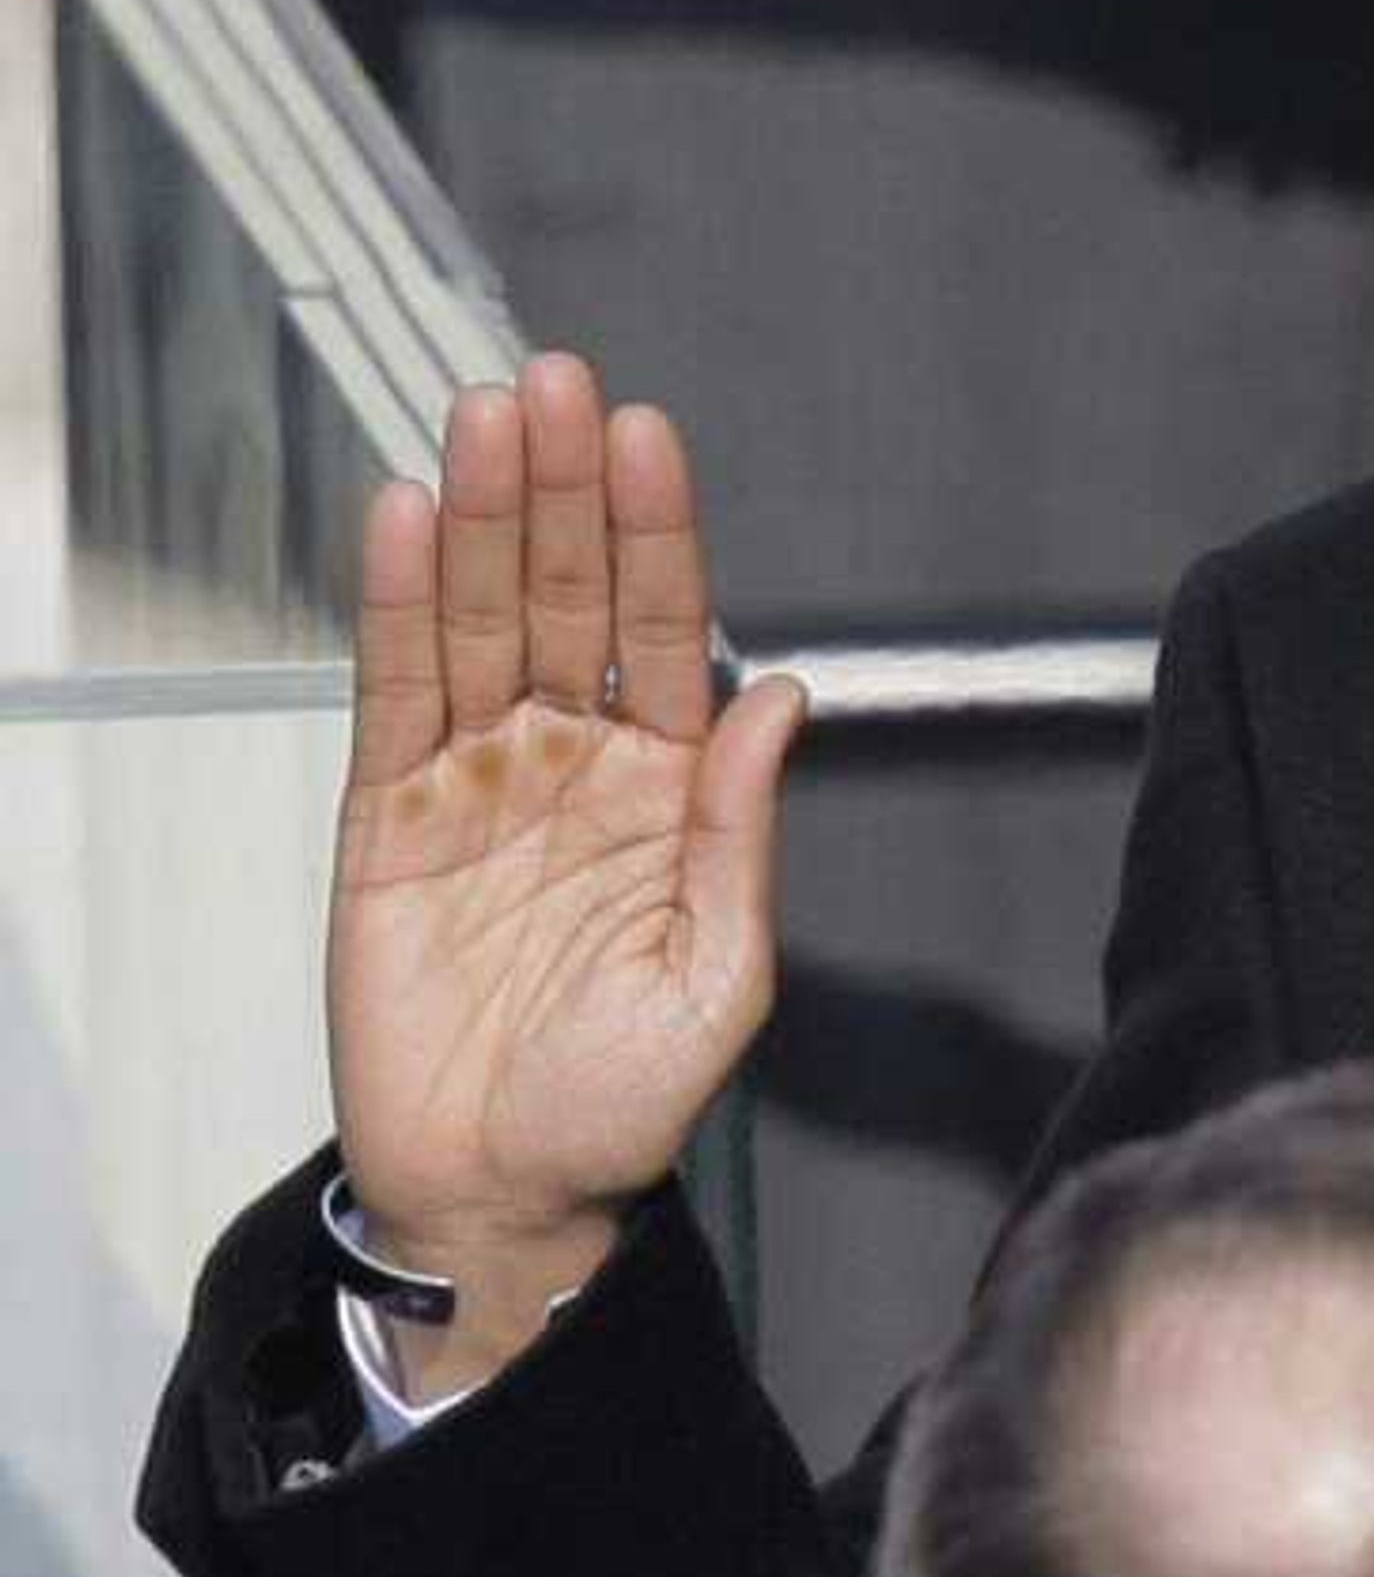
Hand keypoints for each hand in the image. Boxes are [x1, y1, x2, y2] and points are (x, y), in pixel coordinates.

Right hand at [327, 356, 806, 1389]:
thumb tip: (783, 700)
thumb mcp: (719, 974)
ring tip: (484, 417)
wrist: (507, 1192)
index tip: (650, 437)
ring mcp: (477, 781)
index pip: (663, 630)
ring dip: (479, 516)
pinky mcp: (387, 817)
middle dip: (563, 489)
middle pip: (564, 595)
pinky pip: (391, 690)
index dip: (655, 533)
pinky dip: (393, 602)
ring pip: (477, 619)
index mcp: (668, 792)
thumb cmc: (622, 1103)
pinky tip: (402, 516)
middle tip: (558, 384)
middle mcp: (574, 765)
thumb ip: (741, 831)